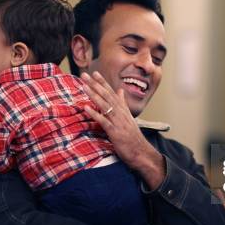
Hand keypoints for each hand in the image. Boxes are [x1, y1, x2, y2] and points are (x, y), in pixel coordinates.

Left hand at [81, 71, 165, 189]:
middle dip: (95, 84)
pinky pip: (103, 121)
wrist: (141, 152)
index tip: (95, 73)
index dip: (103, 82)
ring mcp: (118, 122)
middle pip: (107, 96)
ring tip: (84, 86)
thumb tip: (120, 90)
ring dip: (94, 95)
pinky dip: (95, 114)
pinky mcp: (115, 132)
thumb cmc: (133, 137)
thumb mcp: (128, 117)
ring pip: (105, 105)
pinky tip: (86, 108)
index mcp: (123, 109)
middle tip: (85, 75)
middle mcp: (121, 113)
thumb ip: (123, 103)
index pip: (112, 93)